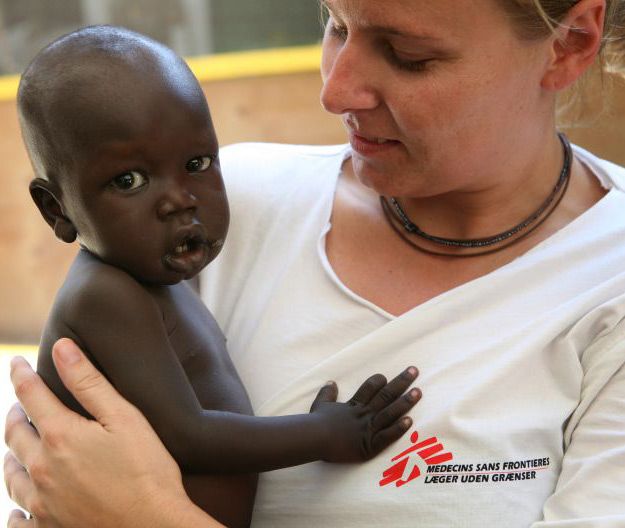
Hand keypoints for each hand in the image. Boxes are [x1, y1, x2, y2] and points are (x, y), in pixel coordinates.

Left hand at [4, 338, 219, 527]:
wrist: (152, 526)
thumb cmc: (147, 470)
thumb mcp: (124, 418)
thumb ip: (89, 382)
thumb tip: (62, 348)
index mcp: (60, 436)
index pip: (30, 395)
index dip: (20, 375)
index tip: (15, 363)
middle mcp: (41, 469)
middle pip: (14, 434)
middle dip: (15, 413)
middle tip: (19, 404)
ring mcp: (41, 504)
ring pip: (10, 474)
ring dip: (11, 454)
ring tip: (16, 446)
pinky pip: (16, 521)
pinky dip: (13, 509)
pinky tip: (18, 507)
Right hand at [309, 367, 420, 462]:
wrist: (315, 438)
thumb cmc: (316, 423)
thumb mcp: (320, 404)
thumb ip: (327, 393)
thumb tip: (331, 382)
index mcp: (354, 405)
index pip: (370, 388)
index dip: (379, 381)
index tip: (386, 377)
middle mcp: (365, 413)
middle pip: (386, 395)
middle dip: (401, 382)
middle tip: (414, 370)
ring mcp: (369, 428)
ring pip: (391, 412)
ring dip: (406, 402)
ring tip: (418, 391)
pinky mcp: (370, 445)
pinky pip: (387, 436)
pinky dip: (398, 428)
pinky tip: (410, 421)